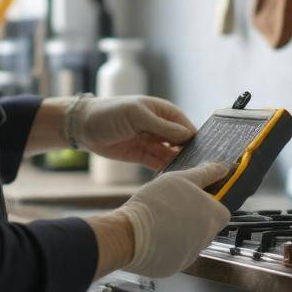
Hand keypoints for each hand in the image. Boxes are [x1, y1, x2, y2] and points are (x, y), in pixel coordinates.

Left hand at [68, 95, 195, 168]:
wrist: (82, 126)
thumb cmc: (109, 113)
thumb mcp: (137, 116)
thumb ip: (162, 126)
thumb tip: (187, 135)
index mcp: (162, 111)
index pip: (186, 126)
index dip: (197, 139)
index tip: (209, 155)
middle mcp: (160, 127)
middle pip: (181, 143)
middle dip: (190, 155)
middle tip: (201, 172)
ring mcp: (151, 142)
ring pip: (171, 156)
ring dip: (178, 165)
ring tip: (188, 180)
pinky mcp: (141, 155)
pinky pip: (158, 164)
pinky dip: (165, 170)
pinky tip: (173, 180)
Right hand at [112, 162, 230, 277]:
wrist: (130, 233)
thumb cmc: (156, 204)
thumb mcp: (182, 179)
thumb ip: (205, 174)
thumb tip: (222, 168)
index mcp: (213, 216)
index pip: (223, 211)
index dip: (210, 204)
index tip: (197, 198)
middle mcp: (207, 239)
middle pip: (207, 227)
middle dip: (194, 218)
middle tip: (174, 207)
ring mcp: (191, 255)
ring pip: (190, 241)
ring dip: (180, 232)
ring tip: (161, 220)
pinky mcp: (174, 267)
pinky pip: (175, 254)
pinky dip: (167, 246)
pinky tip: (154, 235)